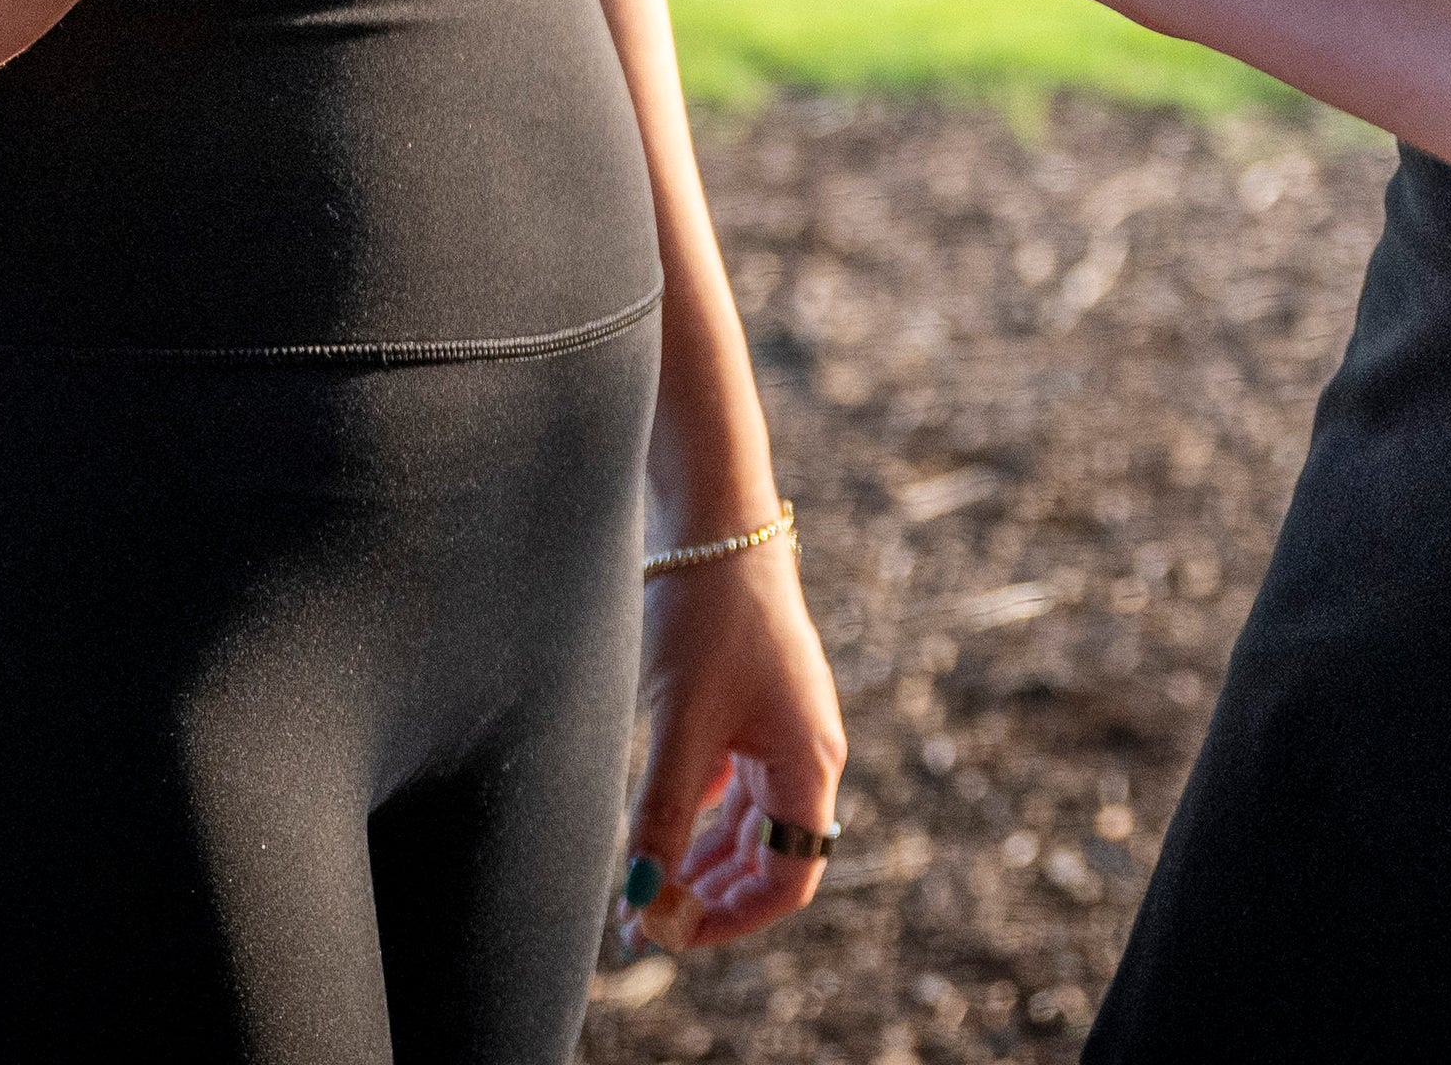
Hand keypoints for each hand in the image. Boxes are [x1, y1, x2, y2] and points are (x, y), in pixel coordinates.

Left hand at [620, 539, 846, 954]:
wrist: (714, 518)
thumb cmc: (709, 614)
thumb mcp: (681, 721)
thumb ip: (664, 814)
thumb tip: (641, 902)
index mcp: (809, 763)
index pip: (788, 878)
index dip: (734, 919)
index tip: (672, 933)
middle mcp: (804, 752)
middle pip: (767, 856)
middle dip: (709, 895)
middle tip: (643, 923)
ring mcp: (778, 727)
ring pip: (745, 823)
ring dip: (699, 860)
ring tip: (643, 890)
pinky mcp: (749, 703)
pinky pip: (730, 783)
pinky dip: (697, 814)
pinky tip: (657, 828)